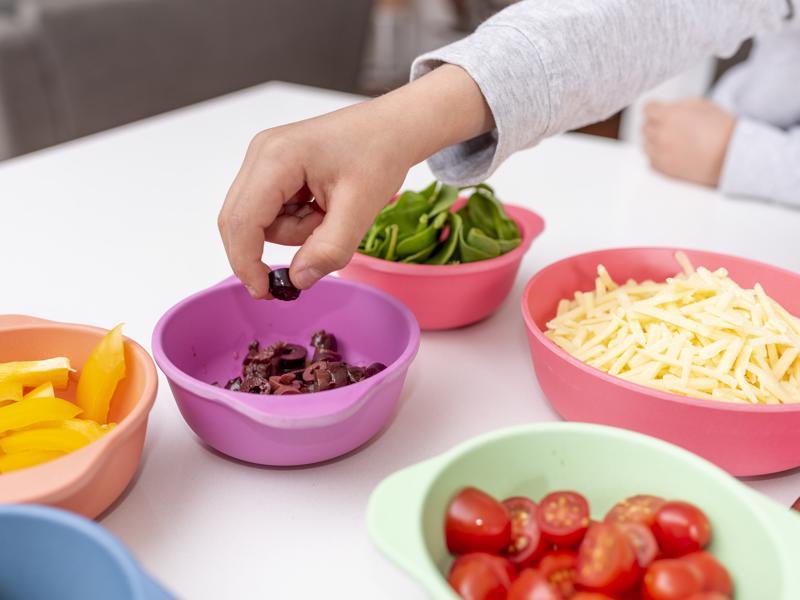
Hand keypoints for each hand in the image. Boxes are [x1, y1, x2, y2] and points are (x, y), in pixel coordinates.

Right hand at [219, 65, 493, 297]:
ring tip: (331, 214)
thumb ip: (329, 248)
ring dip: (295, 231)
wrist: (392, 128)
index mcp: (276, 158)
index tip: (266, 291)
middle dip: (275, 245)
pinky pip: (272, 212)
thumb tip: (298, 280)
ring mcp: (264, 160)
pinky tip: (323, 206)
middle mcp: (261, 154)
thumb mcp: (361, 208)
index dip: (246, 262)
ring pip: (260, 221)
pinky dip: (297, 221)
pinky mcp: (273, 168)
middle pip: (241, 222)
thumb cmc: (380, 153)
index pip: (241, 221)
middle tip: (312, 260)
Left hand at [642, 98, 735, 187]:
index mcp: (669, 116)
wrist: (732, 155)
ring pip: (645, 145)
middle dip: (656, 124)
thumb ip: (677, 105)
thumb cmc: (720, 129)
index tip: (660, 112)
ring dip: (655, 141)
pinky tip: (673, 154)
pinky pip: (651, 161)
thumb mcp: (701, 105)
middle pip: (645, 126)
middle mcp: (661, 135)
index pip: (647, 109)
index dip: (655, 109)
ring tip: (673, 141)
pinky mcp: (664, 170)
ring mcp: (660, 154)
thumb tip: (663, 108)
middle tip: (672, 127)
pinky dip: (658, 157)